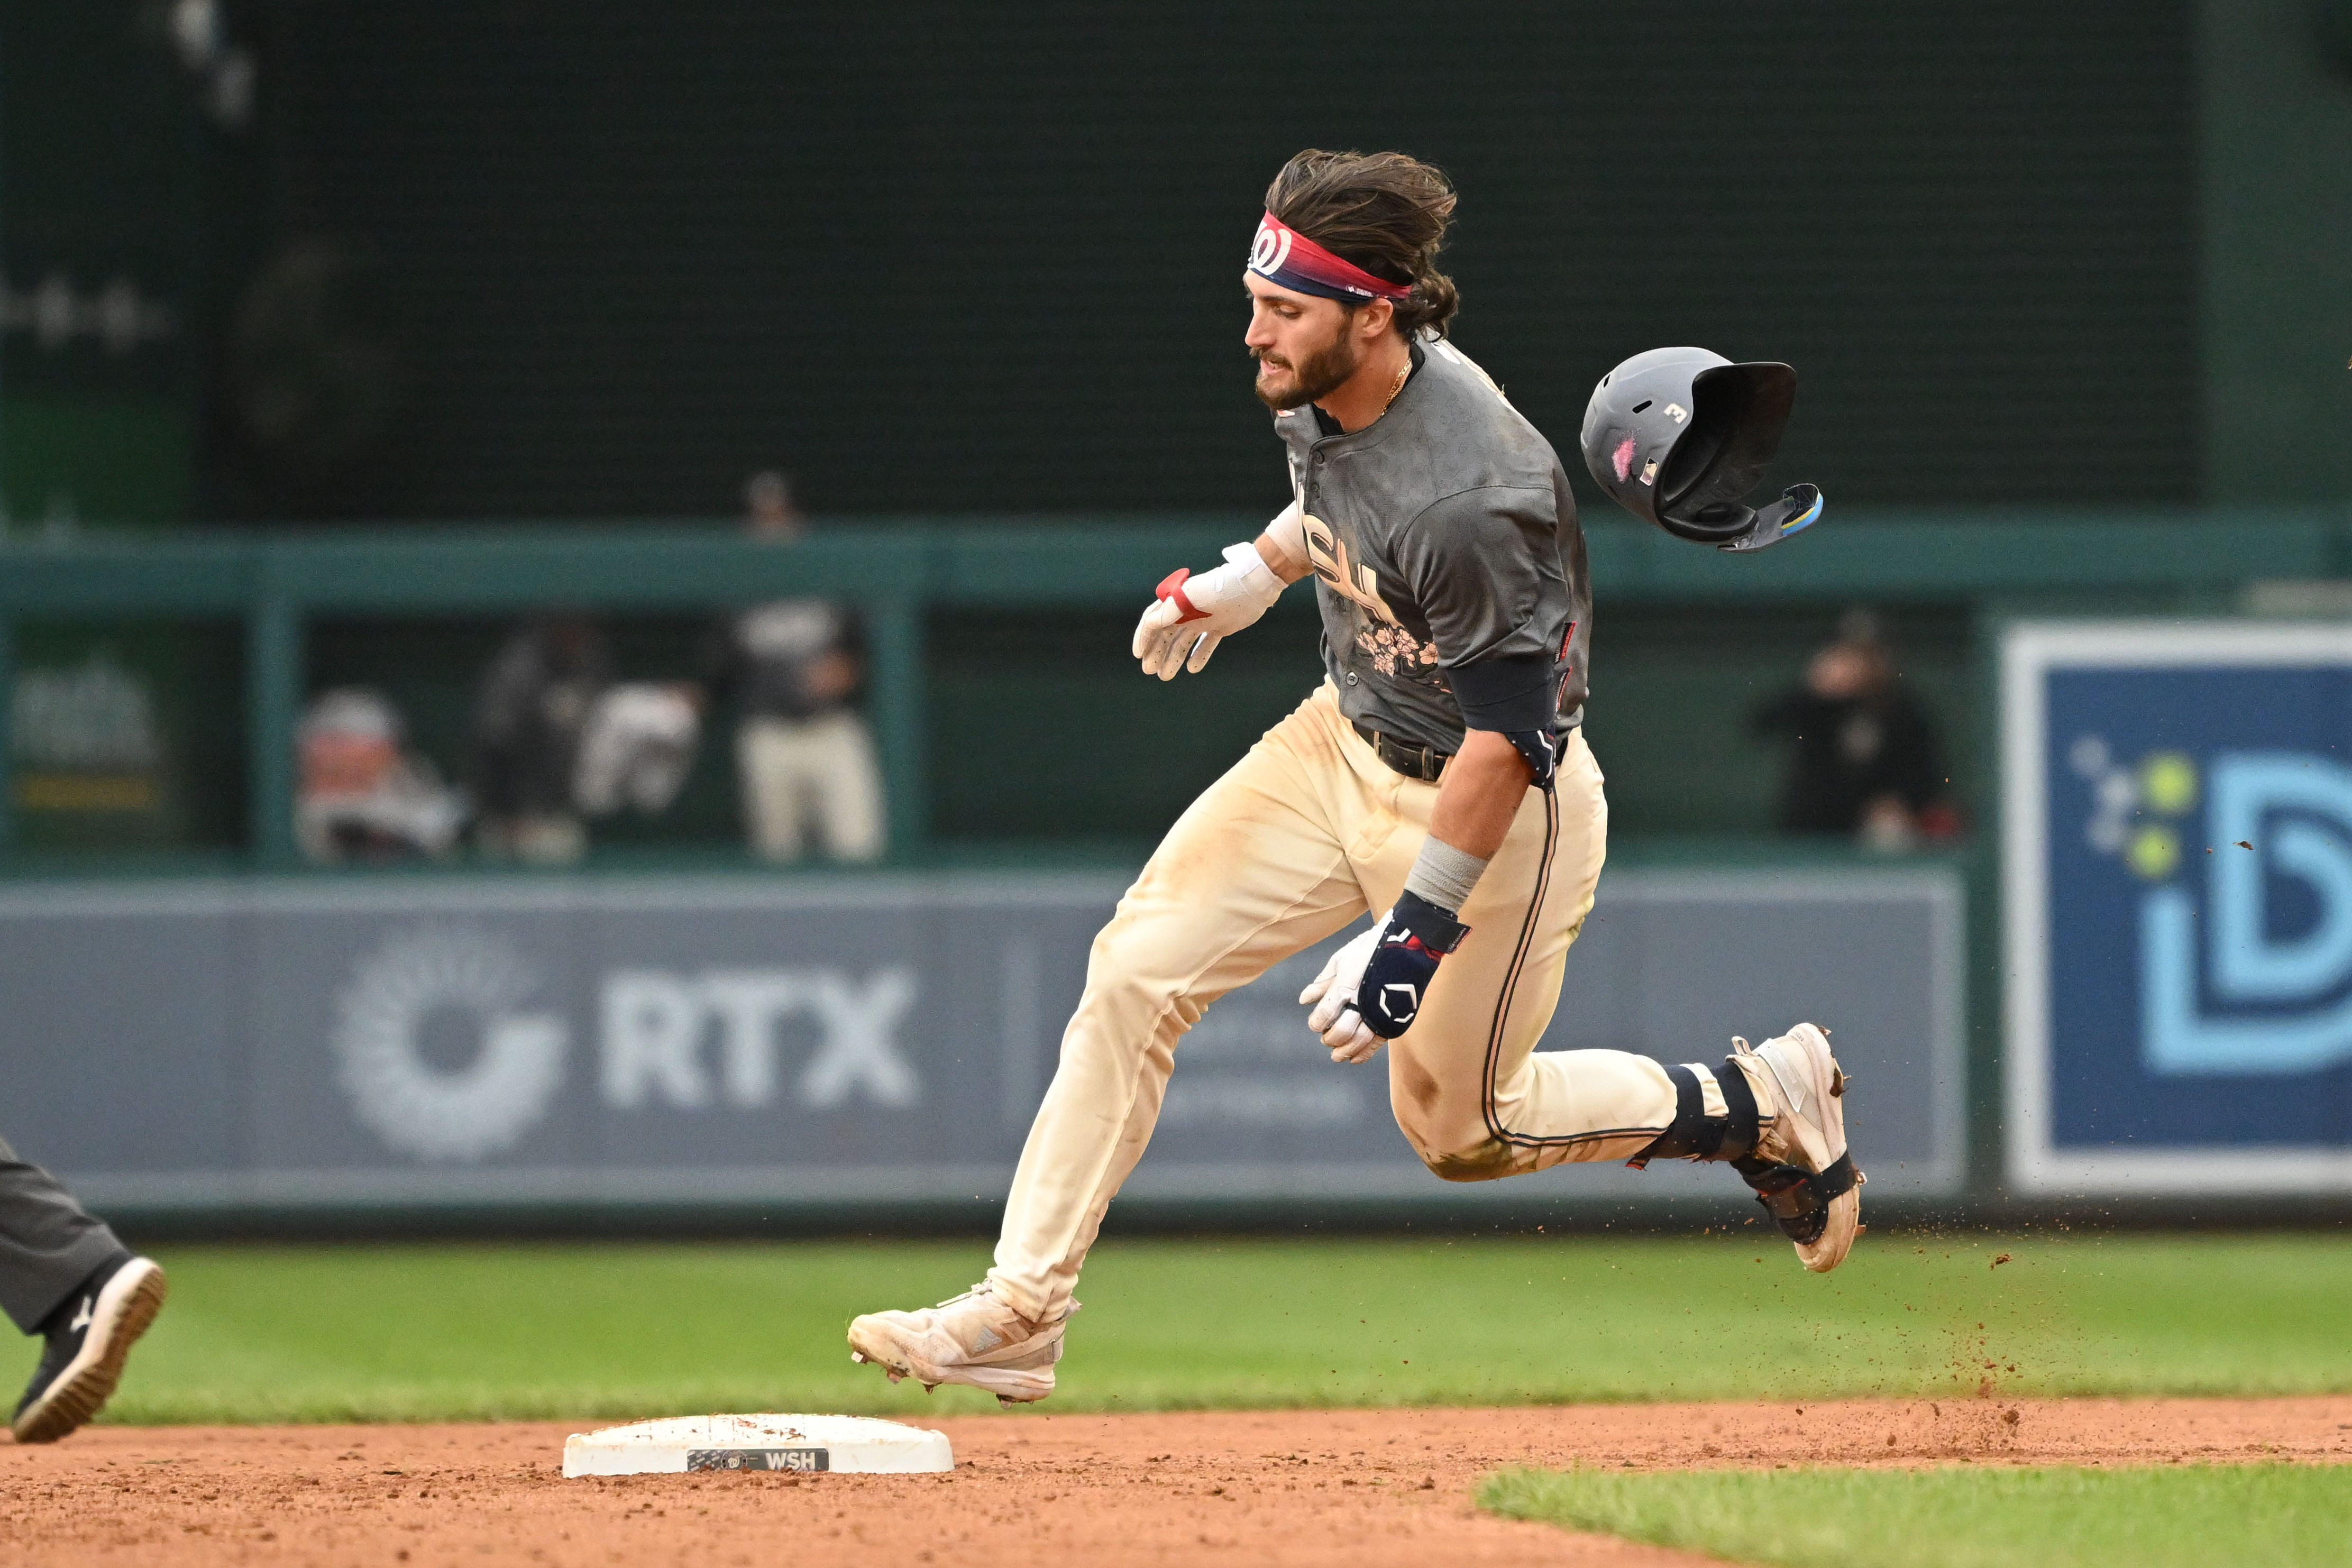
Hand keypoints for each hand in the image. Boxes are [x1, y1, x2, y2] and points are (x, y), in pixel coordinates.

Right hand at [1132, 542, 1283, 679]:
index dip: (1143, 638)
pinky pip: (1205, 645)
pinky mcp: (1219, 628)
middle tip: (1150, 671)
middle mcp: (1186, 613)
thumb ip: (1168, 612)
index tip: (1139, 655)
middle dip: (1156, 653)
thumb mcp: (1188, 598)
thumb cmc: (1216, 590)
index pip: (1152, 622)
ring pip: (1182, 643)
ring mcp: (1203, 621)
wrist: (1249, 587)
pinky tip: (1193, 668)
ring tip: (1165, 676)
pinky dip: (1199, 656)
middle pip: (1165, 636)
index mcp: (1175, 604)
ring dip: (1173, 659)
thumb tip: (1149, 624)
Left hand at [1299, 894, 1470, 1061]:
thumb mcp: (1341, 959)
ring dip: (1345, 1051)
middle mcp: (1361, 1003)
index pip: (1324, 1014)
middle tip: (1326, 1039)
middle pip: (1340, 1032)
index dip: (1317, 1023)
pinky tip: (1355, 1059)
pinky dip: (1364, 1054)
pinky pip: (1377, 1043)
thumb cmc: (1371, 948)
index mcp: (1345, 987)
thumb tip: (1304, 999)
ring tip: (1337, 1055)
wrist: (1408, 944)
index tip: (1315, 1024)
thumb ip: (1323, 983)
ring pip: (1358, 1042)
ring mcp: (1379, 1012)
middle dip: (1330, 1039)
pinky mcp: (1394, 1019)